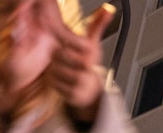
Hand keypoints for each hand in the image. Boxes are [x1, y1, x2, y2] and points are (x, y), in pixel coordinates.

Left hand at [42, 1, 114, 121]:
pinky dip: (54, 82)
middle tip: (61, 58)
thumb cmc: (89, 65)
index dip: (61, 41)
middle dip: (57, 56)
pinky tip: (61, 79)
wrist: (91, 91)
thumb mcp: (93, 43)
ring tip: (62, 69)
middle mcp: (87, 67)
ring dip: (54, 69)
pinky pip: (54, 84)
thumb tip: (108, 8)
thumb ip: (98, 24)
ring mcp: (81, 82)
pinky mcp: (73, 94)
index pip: (68, 42)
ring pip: (54, 70)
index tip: (60, 41)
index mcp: (91, 52)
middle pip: (58, 55)